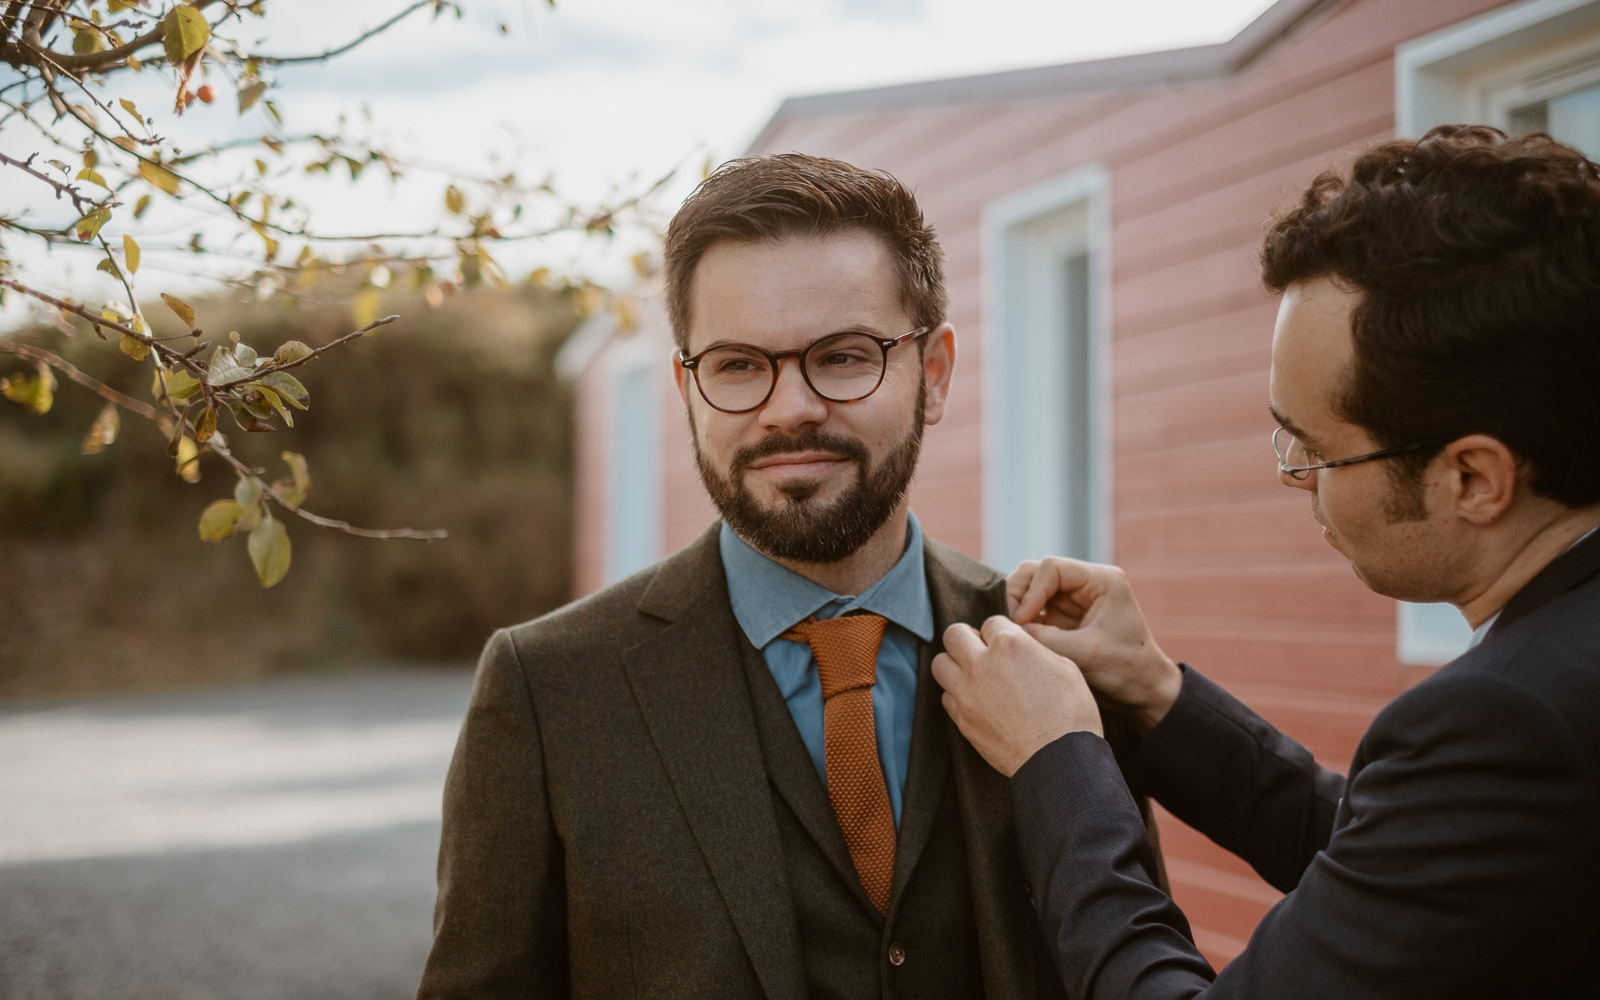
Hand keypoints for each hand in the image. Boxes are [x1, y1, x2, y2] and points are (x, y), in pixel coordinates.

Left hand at [932, 616, 1101, 776]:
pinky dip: (957, 695)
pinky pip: (947, 697)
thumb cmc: (1071, 714)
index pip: (991, 622)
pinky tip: (976, 701)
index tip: (1008, 645)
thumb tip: (1021, 646)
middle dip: (968, 639)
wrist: (1060, 761)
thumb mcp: (1065, 667)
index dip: (1002, 632)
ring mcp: (966, 693)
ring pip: (940, 664)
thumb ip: (1034, 649)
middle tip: (982, 652)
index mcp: (1009, 644)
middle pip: (953, 634)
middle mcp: (981, 664)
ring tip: (973, 675)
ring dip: (955, 665)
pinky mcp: (962, 720)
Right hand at [1007, 557, 1181, 734]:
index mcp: (1101, 581)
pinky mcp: (1062, 619)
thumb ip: (1045, 639)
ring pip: (1029, 590)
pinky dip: (1020, 624)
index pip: (1052, 568)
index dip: (1031, 591)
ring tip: (1011, 634)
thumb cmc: (1125, 672)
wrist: (1143, 694)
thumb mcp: (1085, 654)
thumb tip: (1006, 631)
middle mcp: (1085, 584)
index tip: (1021, 621)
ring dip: (1015, 609)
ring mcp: (1072, 601)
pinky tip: (1017, 640)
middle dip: (1017, 596)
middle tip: (1008, 625)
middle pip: (1036, 573)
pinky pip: (1031, 611)